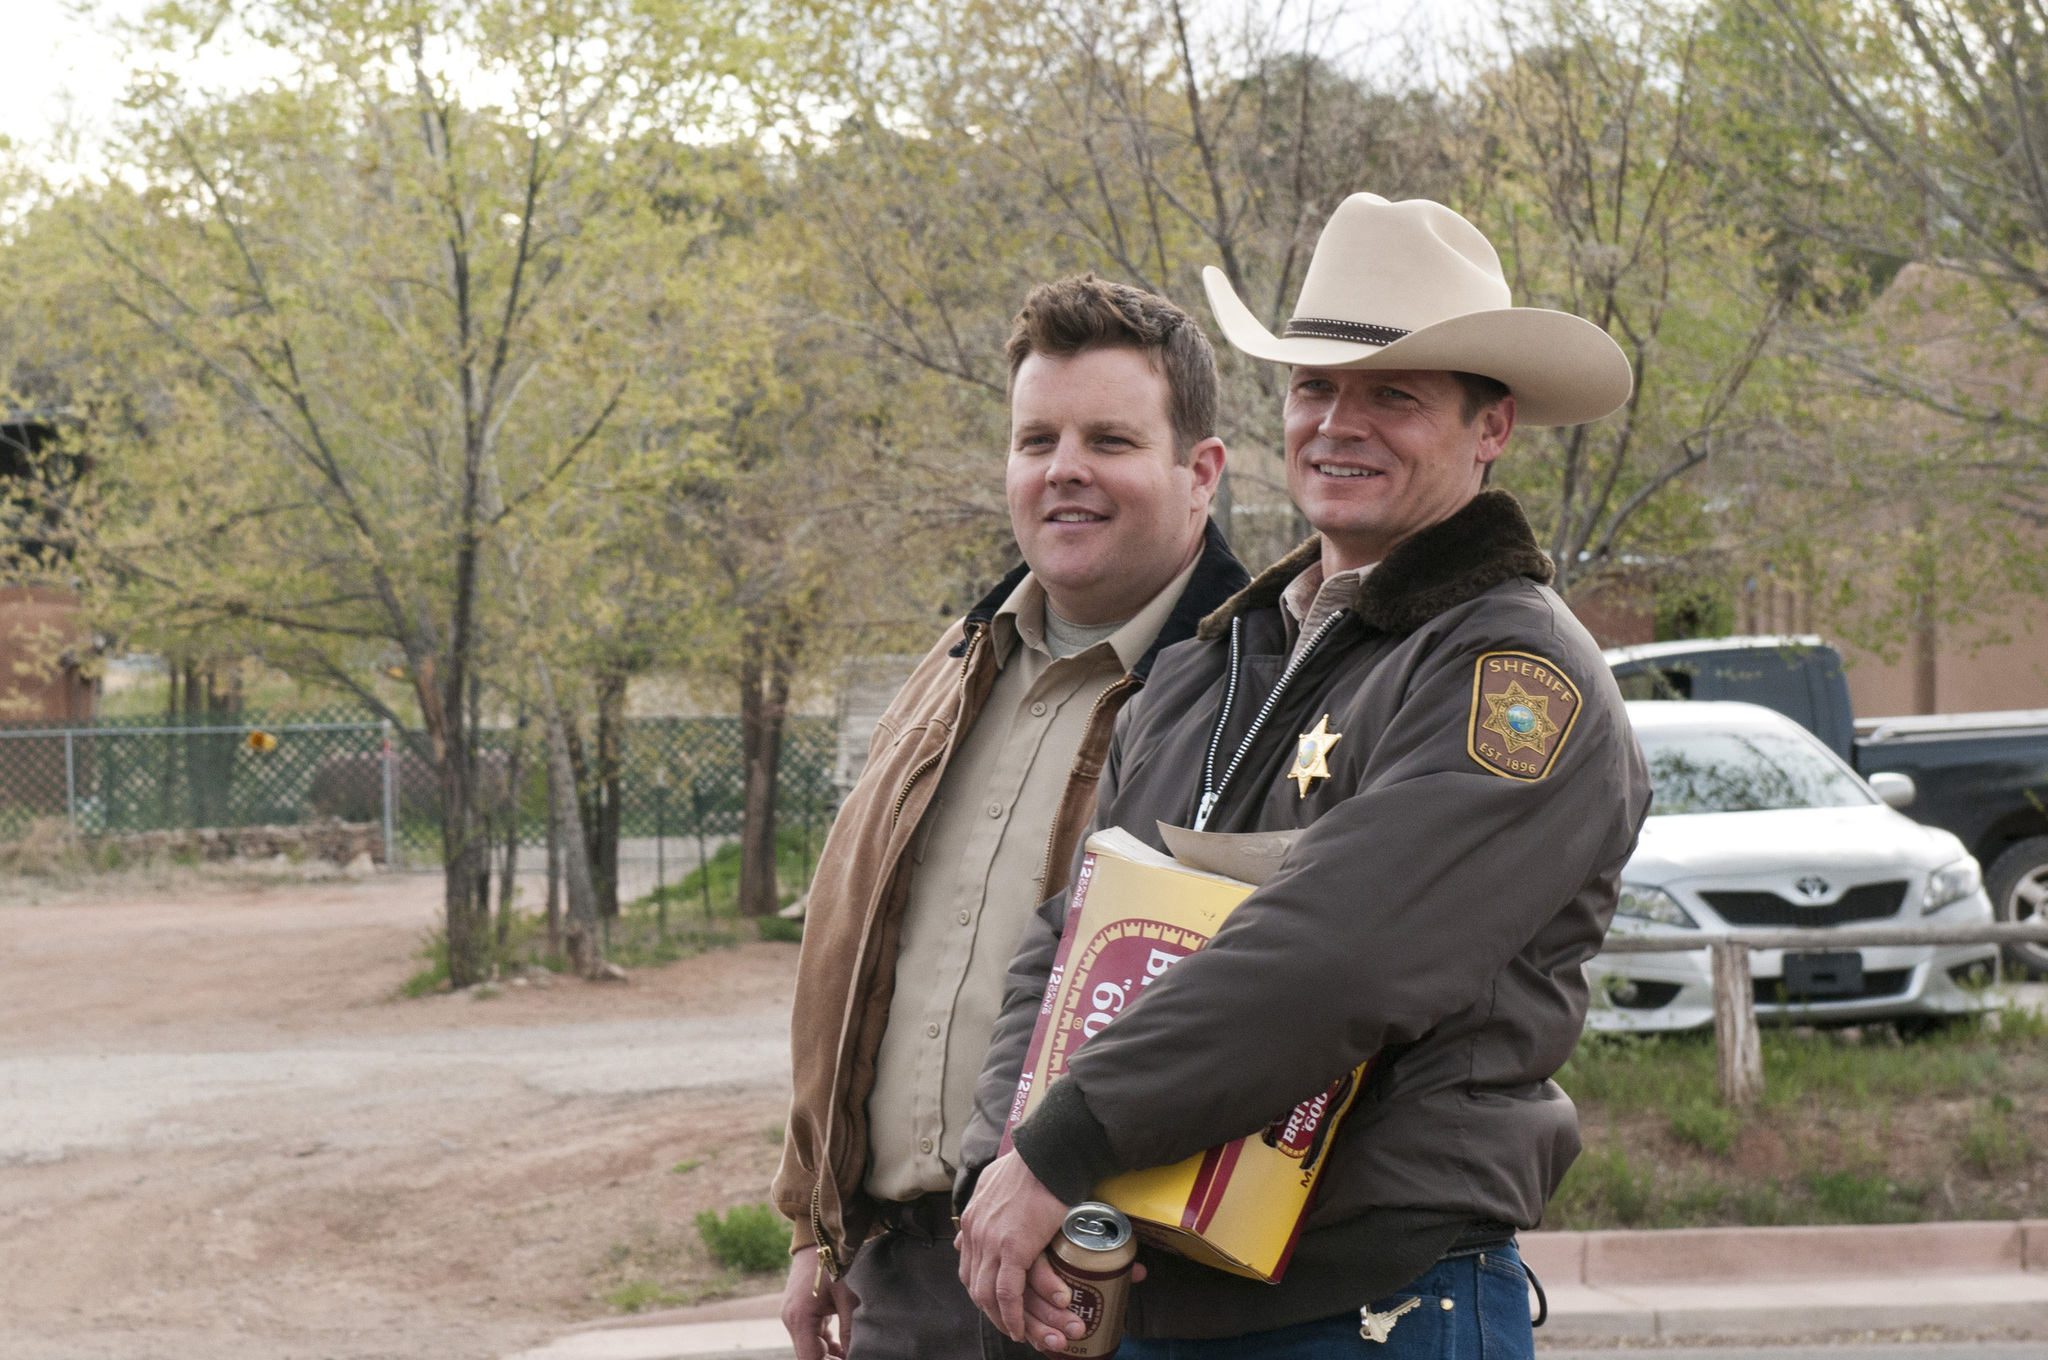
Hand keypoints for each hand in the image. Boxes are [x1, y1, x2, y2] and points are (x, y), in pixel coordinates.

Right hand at [781, 1245, 857, 1359]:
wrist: (820, 1238)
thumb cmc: (835, 1264)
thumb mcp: (848, 1297)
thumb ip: (850, 1330)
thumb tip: (855, 1354)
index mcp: (800, 1318)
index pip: (810, 1359)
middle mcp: (791, 1320)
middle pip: (808, 1354)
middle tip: (854, 1358)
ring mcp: (792, 1315)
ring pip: (809, 1346)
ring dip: (828, 1354)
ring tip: (851, 1355)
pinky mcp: (799, 1311)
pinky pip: (811, 1335)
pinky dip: (825, 1343)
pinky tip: (844, 1347)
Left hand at [957, 1153, 1070, 1347]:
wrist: (1048, 1156)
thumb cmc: (1031, 1166)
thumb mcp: (991, 1183)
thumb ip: (980, 1205)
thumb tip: (968, 1221)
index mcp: (972, 1219)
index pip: (968, 1265)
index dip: (981, 1287)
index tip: (995, 1301)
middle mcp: (975, 1233)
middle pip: (974, 1285)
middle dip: (990, 1310)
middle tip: (1007, 1324)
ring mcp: (992, 1242)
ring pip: (987, 1295)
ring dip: (1001, 1319)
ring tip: (1016, 1332)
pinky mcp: (1014, 1249)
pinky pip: (1007, 1293)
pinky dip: (1012, 1316)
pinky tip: (1020, 1329)